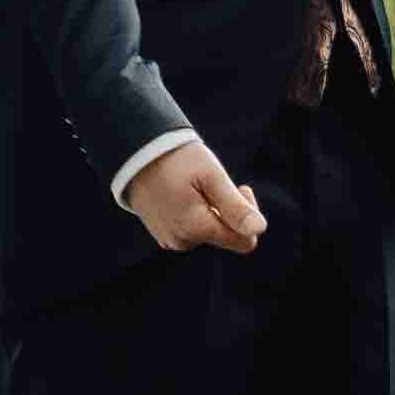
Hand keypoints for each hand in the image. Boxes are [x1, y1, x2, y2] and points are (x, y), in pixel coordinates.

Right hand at [125, 139, 265, 256]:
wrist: (135, 153)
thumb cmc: (176, 159)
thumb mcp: (211, 176)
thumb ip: (235, 206)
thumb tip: (259, 229)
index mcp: (196, 228)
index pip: (245, 241)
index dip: (248, 215)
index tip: (238, 188)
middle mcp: (182, 241)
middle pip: (227, 237)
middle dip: (229, 211)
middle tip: (215, 182)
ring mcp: (170, 240)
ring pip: (209, 233)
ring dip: (211, 212)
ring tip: (196, 186)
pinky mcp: (163, 235)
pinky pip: (192, 231)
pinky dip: (196, 214)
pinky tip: (184, 193)